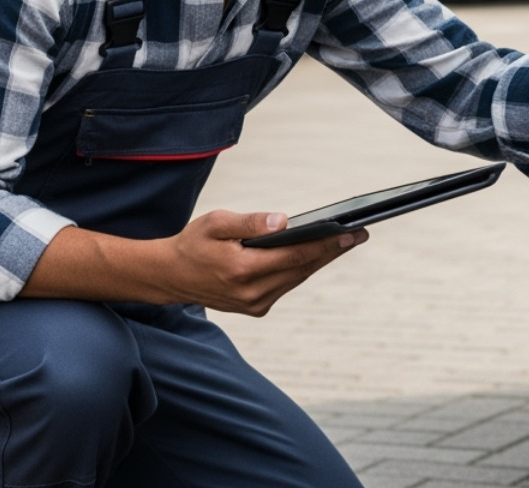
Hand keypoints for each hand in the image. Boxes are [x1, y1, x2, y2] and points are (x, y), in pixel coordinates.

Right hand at [162, 210, 368, 316]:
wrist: (170, 276)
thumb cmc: (193, 244)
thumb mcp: (217, 222)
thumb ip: (251, 222)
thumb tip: (284, 221)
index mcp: (243, 271)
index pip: (295, 256)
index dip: (326, 245)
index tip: (350, 233)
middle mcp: (252, 294)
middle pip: (302, 269)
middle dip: (331, 251)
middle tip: (359, 235)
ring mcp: (254, 304)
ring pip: (297, 278)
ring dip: (320, 260)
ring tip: (344, 242)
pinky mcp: (255, 308)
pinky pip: (286, 285)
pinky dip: (301, 269)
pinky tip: (316, 254)